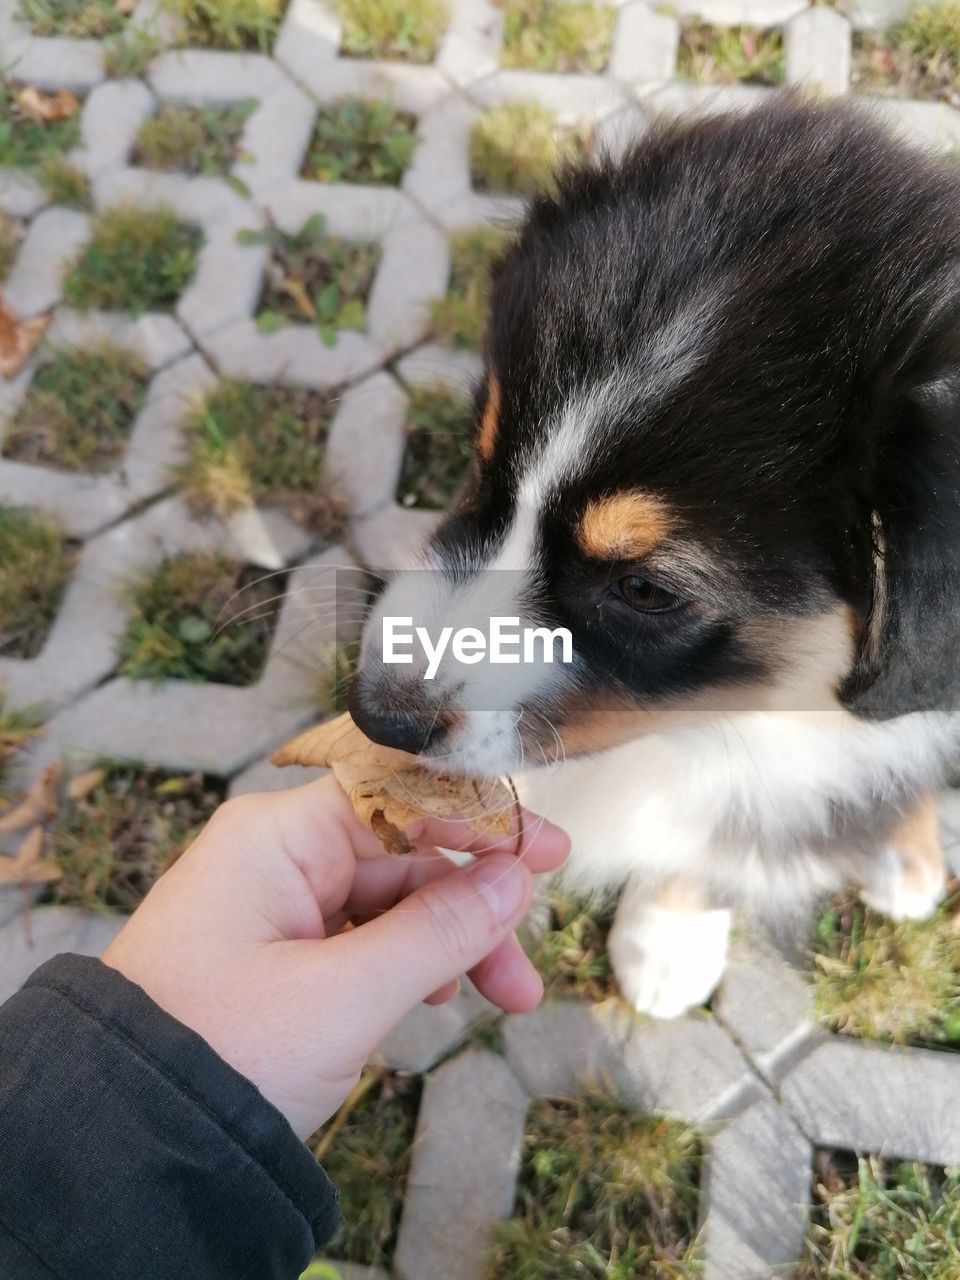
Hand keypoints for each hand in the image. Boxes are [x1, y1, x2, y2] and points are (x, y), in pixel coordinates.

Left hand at [102, 775, 568, 1138]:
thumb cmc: (220, 1053)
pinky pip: (363, 939)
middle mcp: (275, 857)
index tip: (543, 849)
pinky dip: (408, 967)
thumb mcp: (345, 996)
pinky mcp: (280, 954)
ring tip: (501, 998)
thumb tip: (511, 879)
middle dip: (473, 908)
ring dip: (449, 945)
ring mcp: (276, 907)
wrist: (129, 1141)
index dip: (477, 816)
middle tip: (528, 960)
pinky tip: (434, 1001)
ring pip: (391, 903)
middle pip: (404, 857)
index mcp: (276, 838)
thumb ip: (437, 931)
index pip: (396, 797)